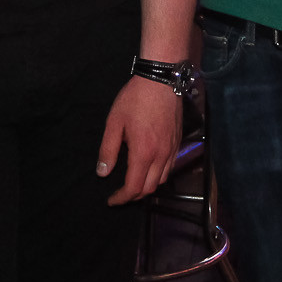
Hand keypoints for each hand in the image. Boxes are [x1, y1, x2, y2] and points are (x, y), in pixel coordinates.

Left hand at [98, 75, 181, 204]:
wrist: (161, 81)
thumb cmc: (135, 100)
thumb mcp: (114, 123)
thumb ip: (108, 150)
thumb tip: (103, 173)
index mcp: (143, 153)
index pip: (134, 187)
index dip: (122, 198)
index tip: (112, 200)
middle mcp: (161, 156)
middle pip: (150, 188)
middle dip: (134, 196)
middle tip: (120, 194)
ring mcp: (172, 150)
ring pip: (162, 180)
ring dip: (147, 187)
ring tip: (134, 184)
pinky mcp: (178, 143)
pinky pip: (170, 168)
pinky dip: (158, 175)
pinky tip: (149, 169)